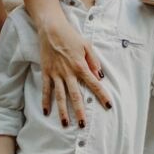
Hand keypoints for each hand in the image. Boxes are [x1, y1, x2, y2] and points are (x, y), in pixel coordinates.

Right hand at [38, 11, 110, 126]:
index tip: (108, 106)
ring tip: (65, 124)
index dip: (102, 95)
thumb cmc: (71, 36)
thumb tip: (100, 76)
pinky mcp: (46, 72)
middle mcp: (68, 73)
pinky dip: (45, 101)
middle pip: (75, 95)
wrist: (51, 29)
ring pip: (60, 96)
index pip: (93, 84)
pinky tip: (46, 112)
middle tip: (82, 125)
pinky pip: (46, 89)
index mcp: (80, 66)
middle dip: (79, 111)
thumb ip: (94, 62)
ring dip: (62, 111)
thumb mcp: (86, 46)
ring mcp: (56, 74)